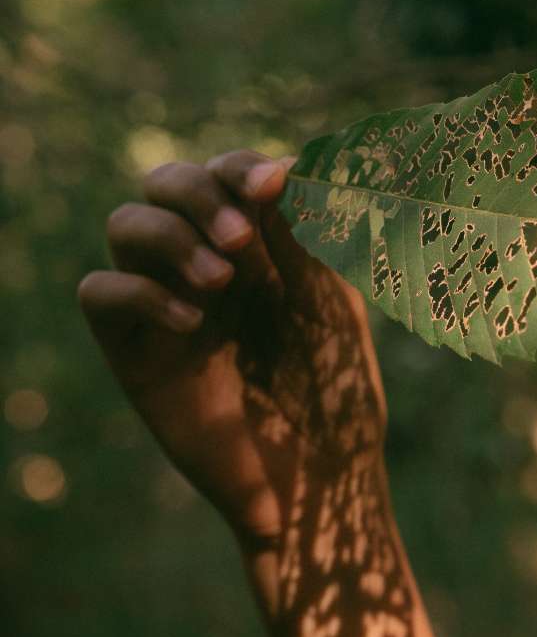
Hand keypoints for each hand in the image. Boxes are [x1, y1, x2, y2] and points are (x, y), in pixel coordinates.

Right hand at [78, 149, 386, 548]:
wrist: (318, 476)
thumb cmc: (336, 389)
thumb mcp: (327, 301)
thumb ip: (304, 235)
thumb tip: (284, 161)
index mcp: (260, 245)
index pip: (227, 174)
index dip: (240, 166)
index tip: (273, 183)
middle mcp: (207, 263)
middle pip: (164, 183)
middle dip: (198, 193)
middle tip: (242, 238)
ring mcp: (167, 302)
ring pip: (124, 225)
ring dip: (171, 237)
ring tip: (223, 282)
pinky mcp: (134, 351)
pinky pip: (100, 292)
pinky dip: (140, 293)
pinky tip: (195, 323)